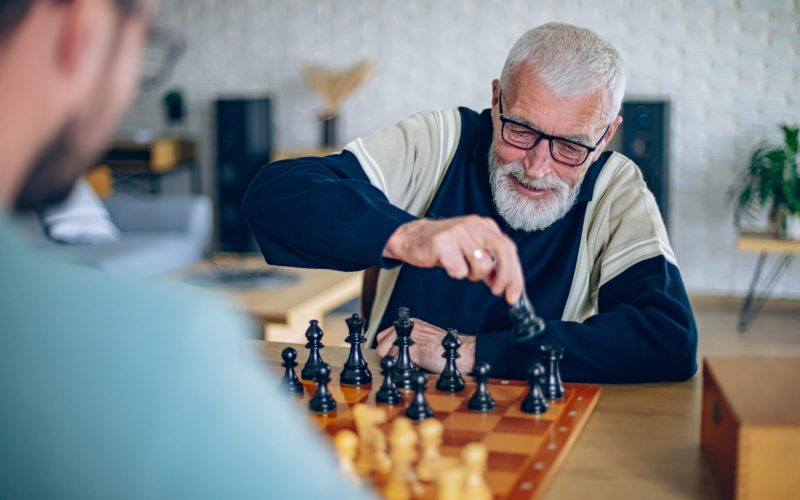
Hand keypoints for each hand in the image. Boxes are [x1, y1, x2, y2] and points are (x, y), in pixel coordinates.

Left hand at [375, 317, 475, 373]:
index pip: (384, 335)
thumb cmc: (444, 349)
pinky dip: (406, 368)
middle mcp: (409, 328)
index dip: (387, 348)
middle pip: (381, 344)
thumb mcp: (424, 339)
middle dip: (388, 355)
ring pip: (390, 354)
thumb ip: (409, 342)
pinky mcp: (414, 349)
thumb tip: (394, 353)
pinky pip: (398, 362)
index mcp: (411, 324)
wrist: (460, 353)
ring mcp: (411, 337)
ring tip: (414, 362)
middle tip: (402, 361)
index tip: (395, 355)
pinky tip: (418, 365)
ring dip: (399, 362)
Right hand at [383, 216, 523, 303]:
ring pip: (482, 265)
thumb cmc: (444, 246)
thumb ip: (489, 265)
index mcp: (484, 226)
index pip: (509, 249)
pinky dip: (456, 274)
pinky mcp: (442, 242)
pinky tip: (447, 265)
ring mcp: (458, 232)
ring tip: (461, 268)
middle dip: (505, 277)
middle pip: (503, 251)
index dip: (515, 274)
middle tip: (497, 291)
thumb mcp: (470, 251)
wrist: (412, 238)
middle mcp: (474, 225)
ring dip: (473, 275)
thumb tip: (506, 285)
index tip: (514, 294)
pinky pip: (459, 270)